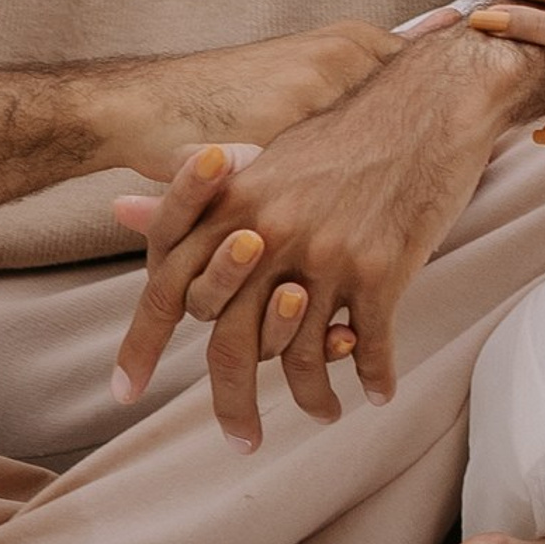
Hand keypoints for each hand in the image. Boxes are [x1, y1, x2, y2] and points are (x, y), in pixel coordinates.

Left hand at [107, 25, 534, 446]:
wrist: (426, 103)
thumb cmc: (344, 134)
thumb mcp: (264, 158)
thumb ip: (196, 196)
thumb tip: (118, 207)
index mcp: (234, 205)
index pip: (171, 287)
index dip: (142, 343)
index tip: (125, 393)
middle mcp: (271, 233)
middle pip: (234, 342)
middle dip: (233, 403)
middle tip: (243, 440)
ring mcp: (326, 254)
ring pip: (302, 356)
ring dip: (313, 397)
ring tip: (325, 412)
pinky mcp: (379, 269)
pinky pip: (368, 347)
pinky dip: (371, 378)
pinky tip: (376, 391)